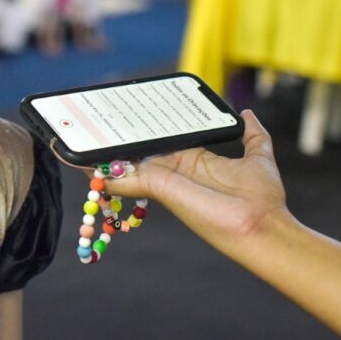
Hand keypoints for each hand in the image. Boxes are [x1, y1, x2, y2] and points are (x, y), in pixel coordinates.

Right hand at [99, 110, 289, 257]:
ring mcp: (163, 179)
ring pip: (125, 165)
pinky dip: (101, 172)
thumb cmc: (262, 198)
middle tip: (97, 122)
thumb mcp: (258, 157)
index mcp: (193, 160)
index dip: (146, 128)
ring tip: (78, 139)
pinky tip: (80, 162)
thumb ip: (252, 135)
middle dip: (119, 139)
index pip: (162, 141)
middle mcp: (174, 169)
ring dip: (101, 155)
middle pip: (139, 152)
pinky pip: (122, 178)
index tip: (131, 113)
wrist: (261, 225)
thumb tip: (247, 114)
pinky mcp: (157, 186)